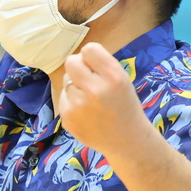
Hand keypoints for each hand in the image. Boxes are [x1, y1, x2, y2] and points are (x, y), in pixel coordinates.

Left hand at [60, 42, 153, 161]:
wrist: (126, 140)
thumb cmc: (124, 106)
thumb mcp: (123, 80)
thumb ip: (101, 65)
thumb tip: (78, 57)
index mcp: (113, 77)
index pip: (89, 49)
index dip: (91, 57)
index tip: (96, 66)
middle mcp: (95, 90)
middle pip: (71, 62)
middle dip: (78, 68)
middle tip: (88, 79)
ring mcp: (79, 106)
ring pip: (66, 80)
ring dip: (75, 86)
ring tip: (90, 100)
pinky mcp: (68, 118)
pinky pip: (63, 97)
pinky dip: (72, 102)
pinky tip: (85, 113)